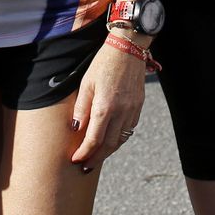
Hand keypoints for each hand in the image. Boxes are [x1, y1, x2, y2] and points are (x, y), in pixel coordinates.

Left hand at [68, 38, 146, 171]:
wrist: (128, 48)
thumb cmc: (103, 63)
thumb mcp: (86, 83)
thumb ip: (81, 108)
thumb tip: (76, 129)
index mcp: (105, 107)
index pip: (93, 140)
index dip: (84, 153)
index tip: (76, 160)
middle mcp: (121, 112)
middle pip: (109, 146)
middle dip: (96, 158)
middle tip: (85, 166)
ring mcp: (132, 110)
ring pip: (121, 140)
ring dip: (108, 151)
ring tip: (97, 157)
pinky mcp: (139, 106)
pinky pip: (129, 129)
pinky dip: (119, 139)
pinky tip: (111, 139)